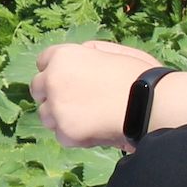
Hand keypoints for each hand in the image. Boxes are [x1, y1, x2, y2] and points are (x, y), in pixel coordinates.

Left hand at [29, 40, 157, 149]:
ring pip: (46, 115)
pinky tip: (95, 130)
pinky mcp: (65, 132)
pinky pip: (62, 135)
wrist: (149, 104)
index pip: (43, 61)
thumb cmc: (139, 75)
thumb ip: (91, 51)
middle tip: (73, 101)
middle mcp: (53, 79)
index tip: (66, 79)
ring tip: (87, 118)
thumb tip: (82, 53)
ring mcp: (57, 107)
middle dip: (51, 94)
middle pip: (37, 88)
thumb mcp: (115, 51)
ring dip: (61, 116)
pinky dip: (75, 135)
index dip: (55, 70)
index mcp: (64, 56)